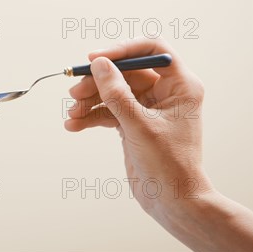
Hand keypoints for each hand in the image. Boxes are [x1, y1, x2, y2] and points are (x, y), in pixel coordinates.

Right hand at [64, 36, 214, 213]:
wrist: (172, 201)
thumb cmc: (168, 164)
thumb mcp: (139, 125)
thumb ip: (117, 93)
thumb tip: (99, 64)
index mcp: (179, 85)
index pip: (151, 50)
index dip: (122, 50)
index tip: (96, 59)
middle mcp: (164, 91)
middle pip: (125, 71)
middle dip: (98, 81)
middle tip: (75, 92)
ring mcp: (147, 107)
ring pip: (113, 90)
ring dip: (90, 100)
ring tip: (72, 113)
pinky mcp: (133, 122)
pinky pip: (108, 110)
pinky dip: (91, 116)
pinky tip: (74, 125)